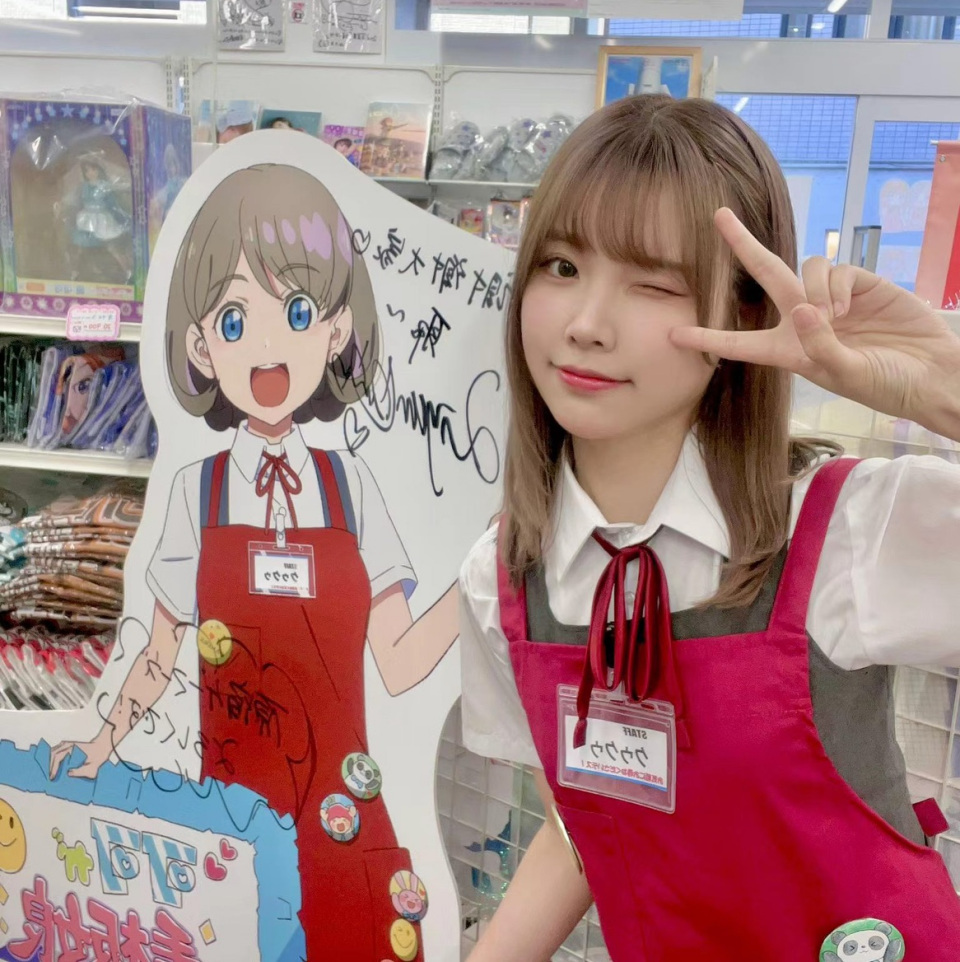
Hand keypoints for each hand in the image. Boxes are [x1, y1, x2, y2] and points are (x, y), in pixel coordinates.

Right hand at [49, 732, 111, 780]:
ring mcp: (66, 744)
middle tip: (48, 778)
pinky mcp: (66, 746)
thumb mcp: (93, 767)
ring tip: (48, 774)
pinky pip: (55, 752)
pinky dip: (52, 759)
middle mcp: (68, 744)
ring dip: (49, 763)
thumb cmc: (98, 756)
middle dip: (49, 766)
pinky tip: (52, 768)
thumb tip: (68, 773)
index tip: (51, 777)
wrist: (102, 746)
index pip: (58, 757)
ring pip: (52, 752)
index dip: (53, 768)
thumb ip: (81, 771)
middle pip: (52, 754)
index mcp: (73, 748)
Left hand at [670, 208, 959, 438]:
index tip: (673, 334)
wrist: (932, 372)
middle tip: (719, 215)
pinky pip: (835, 270)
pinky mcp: (859, 283)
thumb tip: (799, 310)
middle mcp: (803, 320)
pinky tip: (851, 309)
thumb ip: (821, 346)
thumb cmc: (887, 384)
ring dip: (813, 290)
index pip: (740, 344)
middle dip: (742, 244)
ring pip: (804, 269)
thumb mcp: (849, 374)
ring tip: (835, 319)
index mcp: (788, 351)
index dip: (707, 339)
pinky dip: (837, 287)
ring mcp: (830, 299)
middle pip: (765, 275)